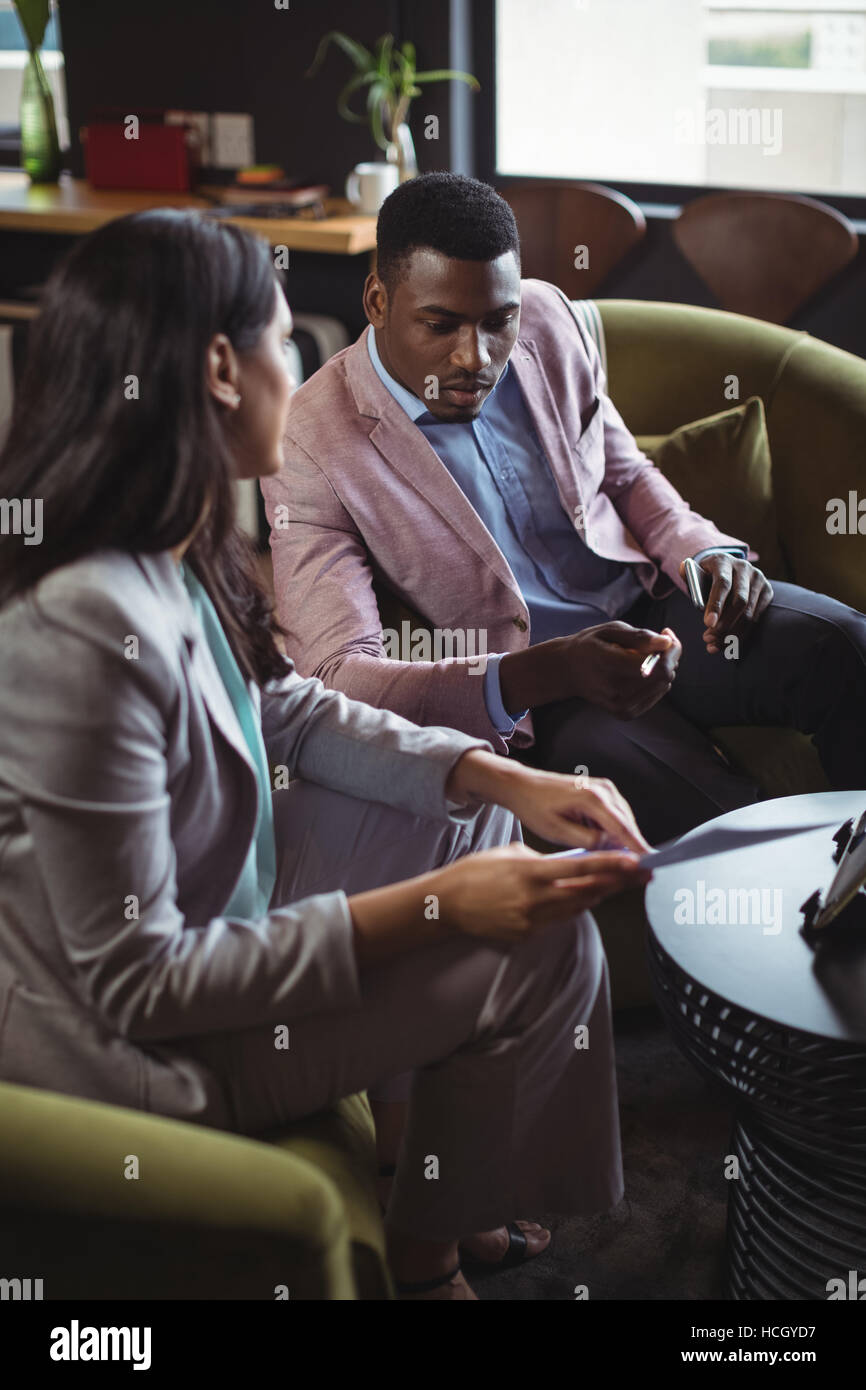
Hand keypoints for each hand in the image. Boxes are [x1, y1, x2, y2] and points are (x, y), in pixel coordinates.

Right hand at [433, 843, 651, 942]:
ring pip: (577, 908)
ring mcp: (532, 919)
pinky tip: (579, 898)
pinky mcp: (527, 933)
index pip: (582, 868)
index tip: (634, 862)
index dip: (612, 866)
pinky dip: (571, 908)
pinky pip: (558, 919)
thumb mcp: (510, 853)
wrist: (447, 904)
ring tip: (616, 885)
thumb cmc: (476, 872)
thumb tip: (568, 864)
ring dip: (598, 895)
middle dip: (617, 883)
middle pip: (588, 892)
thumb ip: (542, 859)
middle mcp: (535, 898)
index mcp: (531, 872)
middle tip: (639, 875)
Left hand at [497, 764, 650, 852]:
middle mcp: (602, 790)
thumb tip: (610, 851)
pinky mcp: (601, 791)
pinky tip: (606, 843)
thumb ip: (587, 842)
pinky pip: (616, 814)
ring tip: (619, 859)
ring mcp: (603, 788)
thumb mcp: (557, 832)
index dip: (637, 848)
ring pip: (623, 820)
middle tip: (636, 870)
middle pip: (628, 824)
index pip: (622, 828)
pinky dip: (615, 829)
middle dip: (633, 846)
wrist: (522, 786)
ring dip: (623, 839)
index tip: (648, 863)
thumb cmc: (534, 806)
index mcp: (591, 798)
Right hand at [558, 621, 681, 716]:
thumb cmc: (590, 646)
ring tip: (643, 656)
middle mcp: (615, 690)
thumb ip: (639, 636)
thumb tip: (666, 642)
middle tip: (656, 642)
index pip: (657, 667)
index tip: (666, 633)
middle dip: (669, 656)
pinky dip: (656, 681)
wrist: (568, 671)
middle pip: (664, 677)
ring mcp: (620, 706)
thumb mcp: (610, 630)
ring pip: (664, 685)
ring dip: (662, 668)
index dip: (671, 650)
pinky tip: (640, 671)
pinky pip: (657, 694)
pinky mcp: (624, 713)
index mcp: (608, 664)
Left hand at [684, 555, 772, 654]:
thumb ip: (689, 574)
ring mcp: (758, 579)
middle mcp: (744, 568)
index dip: (716, 605)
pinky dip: (742, 634)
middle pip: (739, 601)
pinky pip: (756, 617)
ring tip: (714, 644)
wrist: (727, 569)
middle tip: (708, 638)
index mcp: (723, 561)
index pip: (722, 584)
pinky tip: (728, 643)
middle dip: (724, 624)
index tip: (708, 624)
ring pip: (749, 613)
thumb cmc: (707, 575)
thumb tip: (683, 570)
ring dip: (732, 633)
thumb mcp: (696, 572)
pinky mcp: (767, 591)